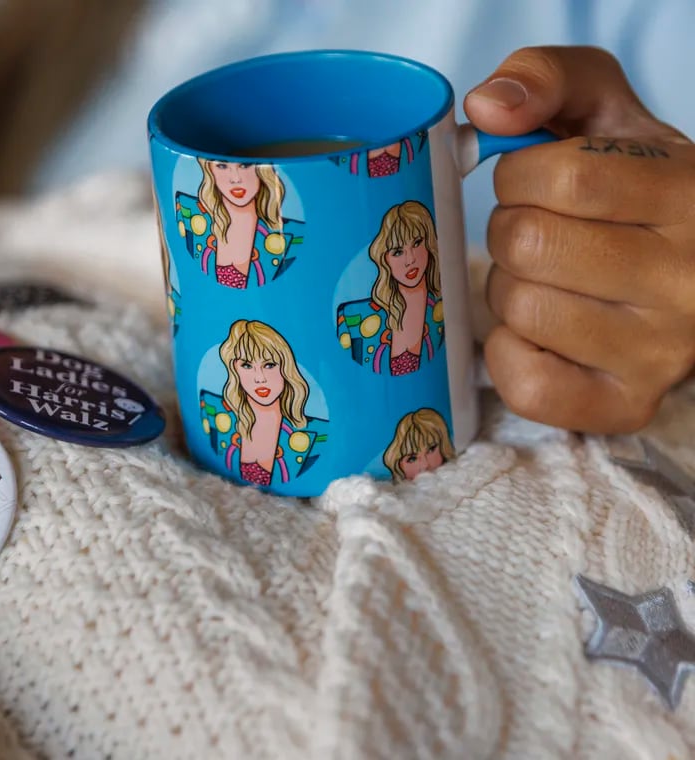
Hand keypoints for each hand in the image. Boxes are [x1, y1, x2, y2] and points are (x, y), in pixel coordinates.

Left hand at [464, 46, 694, 433]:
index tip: (532, 184)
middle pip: (531, 244)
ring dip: (508, 290)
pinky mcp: (625, 405)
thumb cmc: (634, 194)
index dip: (519, 175)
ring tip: (547, 282)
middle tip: (537, 236)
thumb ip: (550, 79)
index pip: (562, 175)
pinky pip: (528, 384)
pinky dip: (509, 353)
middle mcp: (687, 280)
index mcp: (689, 194)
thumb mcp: (609, 115)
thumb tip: (485, 107)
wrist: (685, 277)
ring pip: (521, 308)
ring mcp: (661, 353)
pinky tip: (537, 332)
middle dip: (509, 231)